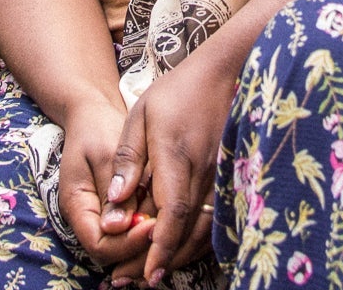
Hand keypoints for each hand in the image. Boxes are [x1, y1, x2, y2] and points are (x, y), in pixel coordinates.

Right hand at [57, 97, 153, 272]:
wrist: (93, 113)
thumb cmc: (97, 128)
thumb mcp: (105, 154)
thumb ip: (112, 190)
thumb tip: (118, 226)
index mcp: (76, 205)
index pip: (98, 245)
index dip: (126, 244)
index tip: (153, 227)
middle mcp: (86, 218)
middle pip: (112, 252)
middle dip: (139, 244)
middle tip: (166, 227)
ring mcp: (100, 216)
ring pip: (123, 244)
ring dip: (145, 238)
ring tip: (170, 222)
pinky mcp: (116, 210)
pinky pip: (131, 229)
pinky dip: (147, 226)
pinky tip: (167, 214)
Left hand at [104, 54, 240, 284]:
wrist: (225, 72)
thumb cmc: (179, 90)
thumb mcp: (141, 114)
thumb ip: (128, 158)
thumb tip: (115, 201)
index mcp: (179, 157)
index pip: (173, 212)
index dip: (160, 246)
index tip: (146, 273)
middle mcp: (204, 173)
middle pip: (185, 231)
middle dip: (159, 262)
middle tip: (129, 282)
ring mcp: (220, 178)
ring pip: (201, 231)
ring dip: (175, 257)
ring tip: (146, 274)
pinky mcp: (226, 179)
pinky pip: (212, 220)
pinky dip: (192, 242)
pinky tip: (173, 251)